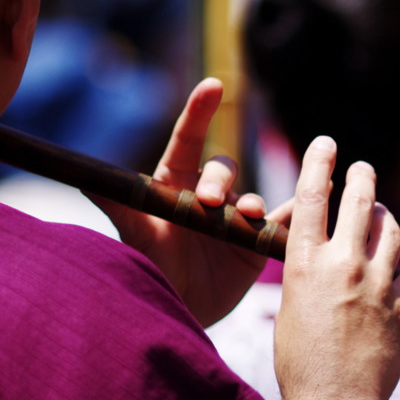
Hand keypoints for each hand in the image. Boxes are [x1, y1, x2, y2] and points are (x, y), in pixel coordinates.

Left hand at [90, 78, 279, 327]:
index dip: (199, 112)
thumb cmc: (151, 271)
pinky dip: (299, 212)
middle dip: (218, 178)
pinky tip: (315, 199)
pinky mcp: (256, 244)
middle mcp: (207, 198)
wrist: (179, 313)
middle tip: (209, 201)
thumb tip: (85, 179)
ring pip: (254, 197)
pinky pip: (281, 223)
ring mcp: (234, 219)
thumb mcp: (135, 238)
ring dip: (253, 203)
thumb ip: (119, 206)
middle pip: (221, 170)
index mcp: (175, 187)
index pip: (188, 141)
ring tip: (248, 217)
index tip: (212, 86)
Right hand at [274, 136, 399, 399]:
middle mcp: (342, 265)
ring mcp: (376, 285)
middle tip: (363, 170)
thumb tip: (323, 255)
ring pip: (391, 230)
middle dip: (362, 177)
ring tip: (381, 214)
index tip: (326, 142)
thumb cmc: (298, 361)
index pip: (313, 195)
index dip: (319, 161)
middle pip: (359, 201)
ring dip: (386, 218)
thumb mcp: (291, 305)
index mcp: (303, 263)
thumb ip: (307, 272)